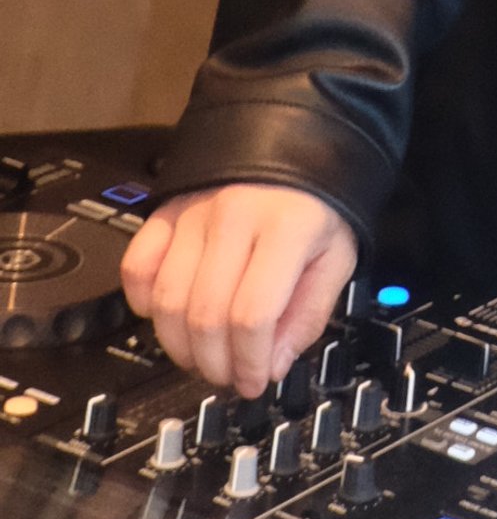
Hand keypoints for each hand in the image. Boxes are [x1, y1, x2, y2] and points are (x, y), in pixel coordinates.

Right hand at [122, 184, 357, 397]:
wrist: (297, 136)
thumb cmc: (320, 200)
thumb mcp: (338, 255)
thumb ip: (310, 313)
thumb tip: (275, 365)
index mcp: (286, 228)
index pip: (252, 315)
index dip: (250, 362)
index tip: (255, 381)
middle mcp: (234, 218)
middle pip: (205, 315)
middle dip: (215, 363)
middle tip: (229, 376)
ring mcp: (193, 213)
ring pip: (167, 300)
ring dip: (180, 345)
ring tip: (203, 356)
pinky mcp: (165, 211)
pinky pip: (136, 267)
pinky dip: (143, 303)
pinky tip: (169, 316)